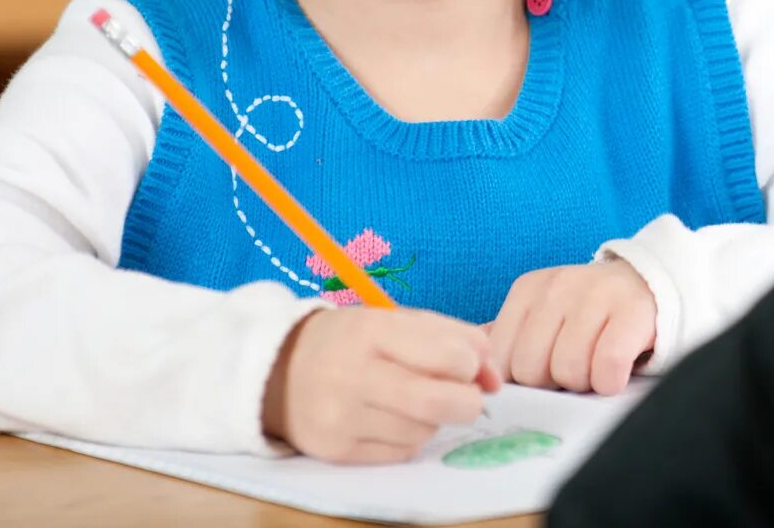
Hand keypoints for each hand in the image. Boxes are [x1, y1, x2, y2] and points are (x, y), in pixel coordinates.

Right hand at [261, 307, 499, 462]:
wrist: (277, 370)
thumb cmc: (352, 340)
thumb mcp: (398, 321)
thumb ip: (453, 338)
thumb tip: (495, 378)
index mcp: (371, 330)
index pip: (447, 356)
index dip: (471, 364)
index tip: (466, 364)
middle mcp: (352, 374)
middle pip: (438, 402)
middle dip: (468, 402)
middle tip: (466, 396)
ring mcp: (341, 417)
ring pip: (423, 431)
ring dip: (434, 419)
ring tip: (414, 400)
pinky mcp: (336, 450)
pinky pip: (399, 452)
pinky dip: (409, 437)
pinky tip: (392, 418)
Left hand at [486, 260, 656, 393]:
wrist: (651, 285)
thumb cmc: (589, 314)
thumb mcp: (544, 315)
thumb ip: (509, 337)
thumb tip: (472, 367)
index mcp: (528, 290)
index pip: (501, 360)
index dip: (523, 380)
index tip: (546, 371)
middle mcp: (558, 286)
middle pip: (531, 370)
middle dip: (553, 382)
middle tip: (575, 368)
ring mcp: (597, 294)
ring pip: (569, 371)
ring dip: (585, 382)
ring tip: (597, 364)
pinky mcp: (633, 311)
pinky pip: (608, 368)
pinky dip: (611, 382)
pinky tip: (618, 371)